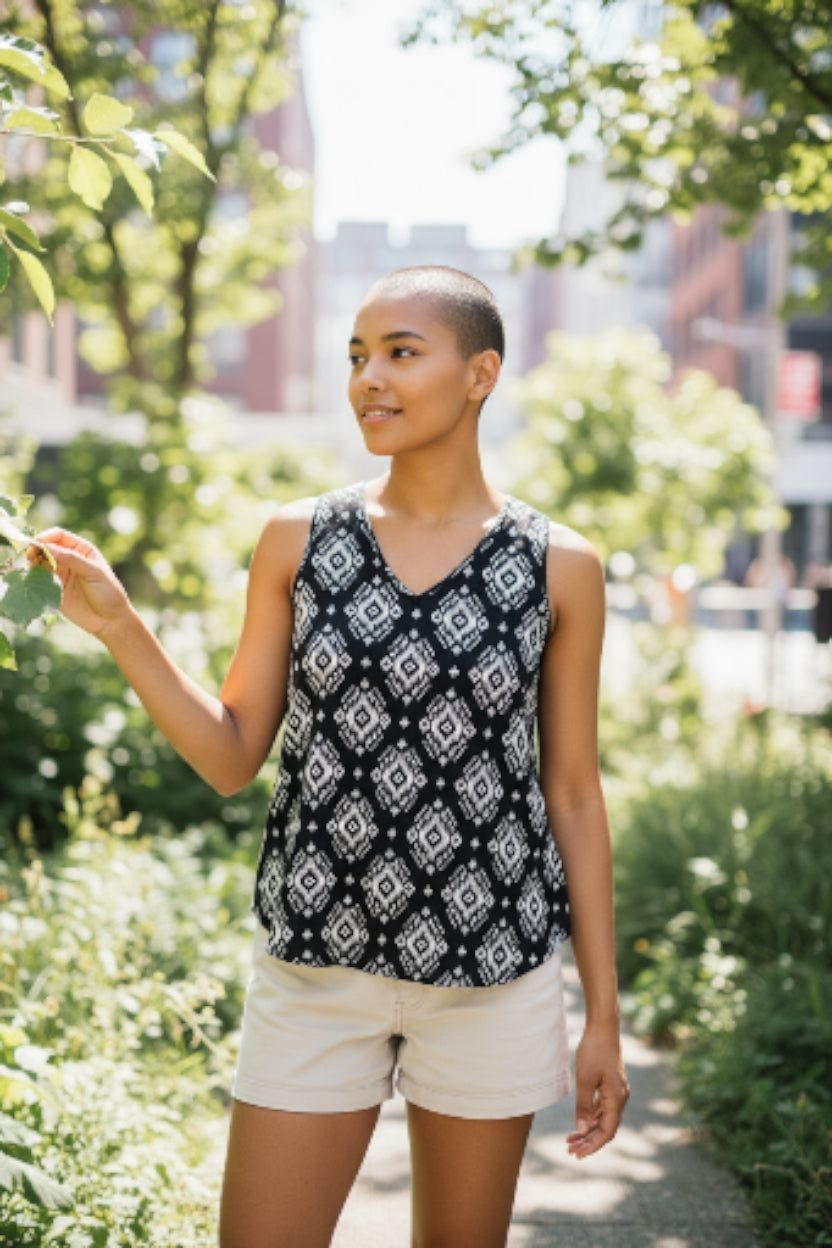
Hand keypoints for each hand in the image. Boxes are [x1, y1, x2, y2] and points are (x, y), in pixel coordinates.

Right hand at [29, 528, 131, 638]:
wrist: (110, 621)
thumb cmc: (108, 593)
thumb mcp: (94, 572)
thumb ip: (72, 559)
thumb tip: (47, 547)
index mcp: (82, 550)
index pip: (59, 536)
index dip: (46, 537)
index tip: (37, 544)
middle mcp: (69, 559)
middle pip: (47, 547)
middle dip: (36, 549)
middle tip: (30, 556)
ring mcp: (61, 574)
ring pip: (40, 562)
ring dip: (33, 563)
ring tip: (31, 567)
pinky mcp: (54, 589)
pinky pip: (39, 579)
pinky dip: (33, 577)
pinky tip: (33, 580)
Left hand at [566, 1021, 628, 1158]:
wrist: (603, 1028)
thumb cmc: (594, 1051)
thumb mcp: (585, 1080)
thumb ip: (583, 1106)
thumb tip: (580, 1130)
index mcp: (617, 1099)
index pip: (606, 1132)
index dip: (592, 1145)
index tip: (577, 1154)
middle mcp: (620, 1098)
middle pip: (605, 1128)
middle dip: (588, 1141)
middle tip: (570, 1151)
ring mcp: (616, 1092)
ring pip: (603, 1119)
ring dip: (588, 1130)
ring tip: (570, 1140)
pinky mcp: (610, 1085)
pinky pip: (602, 1108)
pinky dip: (590, 1116)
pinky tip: (578, 1122)